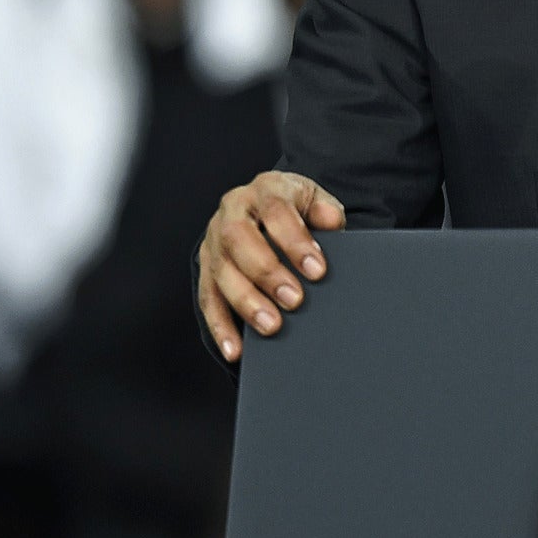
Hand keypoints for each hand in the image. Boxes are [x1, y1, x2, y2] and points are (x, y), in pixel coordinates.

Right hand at [196, 171, 346, 360]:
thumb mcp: (315, 200)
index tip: (317, 270)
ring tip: (271, 326)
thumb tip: (332, 222)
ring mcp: (214, 239)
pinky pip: (208, 298)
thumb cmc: (297, 208)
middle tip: (295, 300)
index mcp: (265, 189)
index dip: (295, 241)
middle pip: (240, 240)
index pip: (276, 211)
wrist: (267, 205)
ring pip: (221, 271)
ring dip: (246, 302)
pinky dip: (221, 326)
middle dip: (267, 272)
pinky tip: (235, 349)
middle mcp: (233, 210)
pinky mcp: (206, 267)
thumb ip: (325, 210)